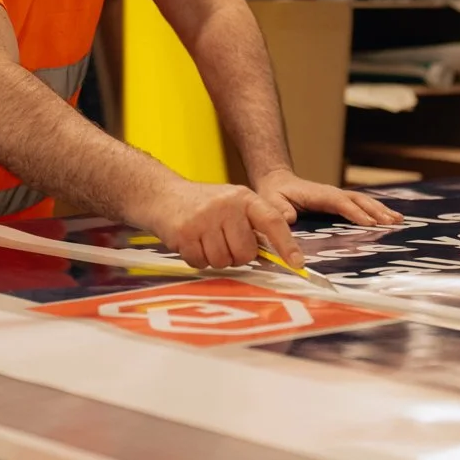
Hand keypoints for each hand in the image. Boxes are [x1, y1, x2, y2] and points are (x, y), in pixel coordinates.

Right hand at [136, 178, 302, 270]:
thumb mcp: (232, 205)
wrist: (162, 195)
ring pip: (222, 261)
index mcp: (244, 198)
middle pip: (245, 252)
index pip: (272, 222)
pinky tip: (192, 243)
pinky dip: (197, 259)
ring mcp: (204, 218)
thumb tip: (276, 258)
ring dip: (215, 258)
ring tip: (205, 240)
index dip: (287, 245)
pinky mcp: (185, 233)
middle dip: (236, 255)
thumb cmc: (203, 205)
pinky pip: (201, 263)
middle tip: (223, 242)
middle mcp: (226, 205)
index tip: (297, 264)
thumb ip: (252, 226)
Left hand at [254, 169, 403, 226]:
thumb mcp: (272, 201)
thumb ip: (280, 209)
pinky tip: (391, 218)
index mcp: (318, 194)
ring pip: (363, 201)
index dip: (355, 213)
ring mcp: (338, 197)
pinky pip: (361, 206)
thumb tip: (290, 218)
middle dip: (375, 211)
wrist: (277, 183)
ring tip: (398, 221)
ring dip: (381, 210)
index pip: (339, 203)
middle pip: (358, 200)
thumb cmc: (274, 195)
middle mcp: (332, 194)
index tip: (370, 223)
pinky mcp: (340, 203)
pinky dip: (377, 211)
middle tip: (392, 223)